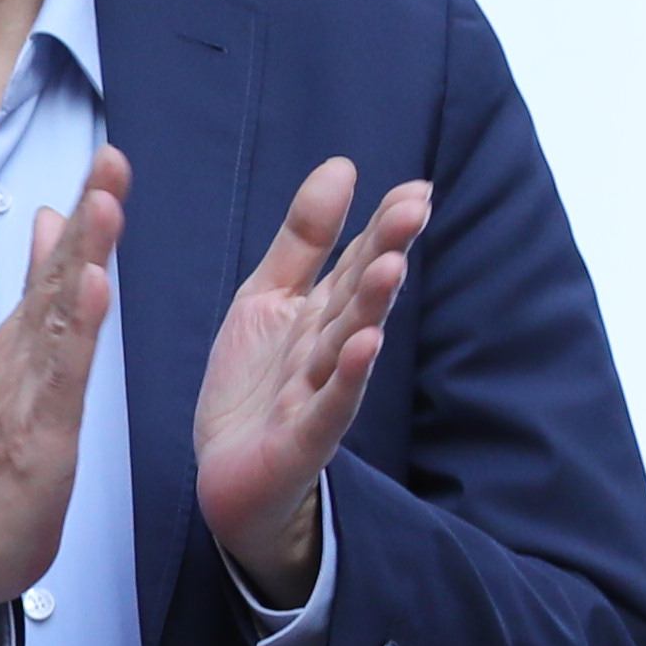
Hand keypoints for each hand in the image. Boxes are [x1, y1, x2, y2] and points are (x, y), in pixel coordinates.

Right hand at [0, 149, 126, 623]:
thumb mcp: (22, 376)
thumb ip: (37, 304)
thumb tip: (51, 227)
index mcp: (21, 346)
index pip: (54, 267)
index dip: (82, 211)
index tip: (108, 156)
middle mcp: (18, 359)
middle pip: (54, 275)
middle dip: (85, 214)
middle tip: (110, 158)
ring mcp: (25, 395)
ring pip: (56, 315)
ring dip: (80, 256)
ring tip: (103, 205)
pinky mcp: (39, 436)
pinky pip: (62, 377)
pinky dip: (76, 329)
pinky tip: (92, 289)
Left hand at [198, 157, 425, 612]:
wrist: (229, 479)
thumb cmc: (255, 386)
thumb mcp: (268, 298)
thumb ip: (305, 239)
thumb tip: (344, 166)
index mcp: (322, 313)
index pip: (358, 261)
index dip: (383, 226)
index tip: (416, 189)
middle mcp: (330, 348)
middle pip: (361, 295)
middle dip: (385, 251)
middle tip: (415, 209)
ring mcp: (320, 393)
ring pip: (350, 343)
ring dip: (372, 306)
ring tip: (391, 266)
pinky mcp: (304, 438)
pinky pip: (330, 404)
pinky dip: (349, 377)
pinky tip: (366, 346)